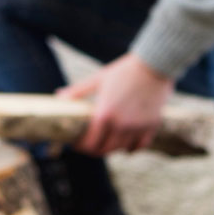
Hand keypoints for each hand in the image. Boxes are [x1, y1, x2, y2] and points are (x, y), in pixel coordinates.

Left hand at [58, 52, 173, 155]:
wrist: (154, 64)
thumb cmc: (123, 71)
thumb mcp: (98, 79)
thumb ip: (78, 91)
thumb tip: (59, 96)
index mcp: (105, 114)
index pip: (90, 143)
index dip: (80, 147)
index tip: (76, 144)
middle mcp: (121, 125)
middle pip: (104, 150)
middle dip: (93, 150)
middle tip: (88, 145)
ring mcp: (137, 127)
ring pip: (121, 149)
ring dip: (111, 148)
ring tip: (105, 142)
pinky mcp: (151, 126)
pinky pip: (139, 146)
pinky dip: (131, 148)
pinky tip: (125, 144)